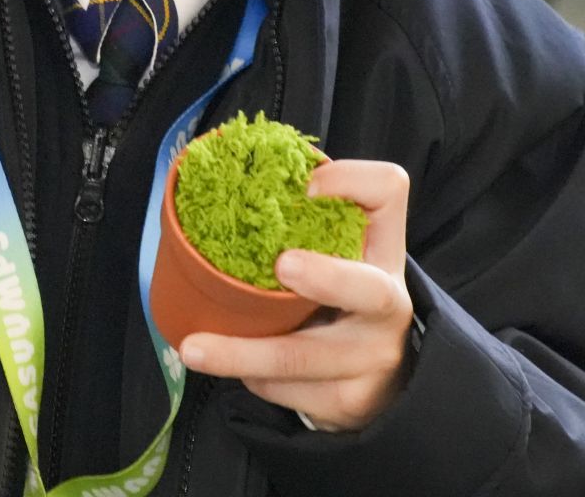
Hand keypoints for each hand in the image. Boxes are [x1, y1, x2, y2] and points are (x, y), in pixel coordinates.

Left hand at [177, 159, 415, 432]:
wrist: (383, 380)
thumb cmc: (342, 301)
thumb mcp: (338, 259)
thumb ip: (305, 226)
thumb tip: (229, 187)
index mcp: (382, 250)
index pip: (388, 193)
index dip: (353, 182)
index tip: (307, 186)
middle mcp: (389, 302)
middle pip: (367, 289)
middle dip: (327, 278)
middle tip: (282, 265)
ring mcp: (373, 357)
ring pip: (303, 356)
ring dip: (244, 353)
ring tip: (195, 349)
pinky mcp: (350, 401)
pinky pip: (287, 389)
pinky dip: (254, 378)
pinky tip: (241, 368)